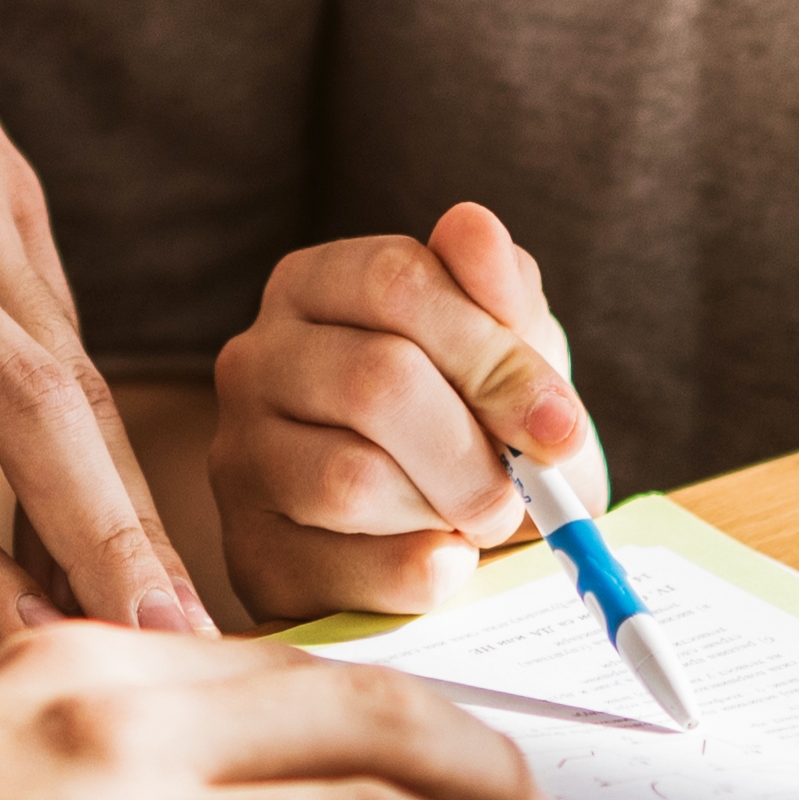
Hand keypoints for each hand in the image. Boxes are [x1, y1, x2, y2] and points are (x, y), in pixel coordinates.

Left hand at [0, 0, 205, 641]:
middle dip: (110, 540)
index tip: (25, 656)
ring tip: (178, 616)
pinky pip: (65, 318)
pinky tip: (118, 511)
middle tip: (178, 656)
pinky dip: (97, 422)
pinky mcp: (10, 179)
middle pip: (28, 410)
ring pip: (74, 371)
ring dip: (127, 497)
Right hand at [206, 201, 592, 626]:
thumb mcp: (510, 353)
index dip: (494, 355)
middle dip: (476, 451)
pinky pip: (339, 567)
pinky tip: (445, 564)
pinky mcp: (247, 552)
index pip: (397, 281)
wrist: (450, 544)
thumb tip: (472, 225)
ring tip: (473, 523)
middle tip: (521, 494)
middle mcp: (256, 358)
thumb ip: (499, 290)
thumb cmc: (478, 428)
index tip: (559, 425)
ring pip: (352, 479)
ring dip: (446, 513)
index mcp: (315, 284)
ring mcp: (239, 456)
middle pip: (377, 380)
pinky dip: (417, 574)